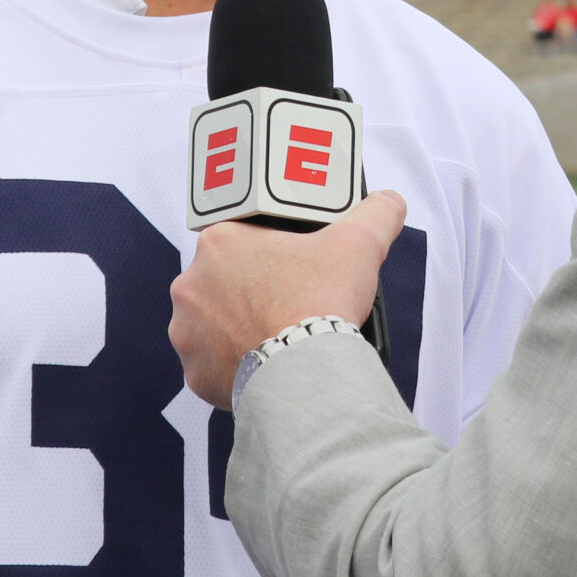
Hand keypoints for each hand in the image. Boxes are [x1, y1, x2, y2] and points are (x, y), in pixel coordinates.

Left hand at [170, 190, 406, 408]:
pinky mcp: (194, 373)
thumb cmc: (320, 303)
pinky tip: (264, 363)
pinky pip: (212, 365)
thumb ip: (375, 215)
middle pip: (224, 282)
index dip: (268, 250)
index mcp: (219, 243)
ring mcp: (187, 332)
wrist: (307, 372)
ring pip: (213, 324)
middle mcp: (191, 284)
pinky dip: (234, 366)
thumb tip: (389, 203)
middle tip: (288, 300)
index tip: (290, 265)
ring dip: (238, 328)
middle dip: (252, 290)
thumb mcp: (359, 245)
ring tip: (276, 334)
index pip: (239, 237)